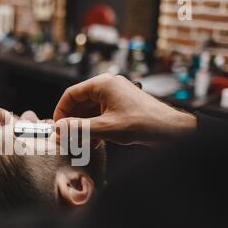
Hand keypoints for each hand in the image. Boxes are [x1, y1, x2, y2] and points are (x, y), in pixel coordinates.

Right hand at [53, 74, 196, 146]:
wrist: (170, 129)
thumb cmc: (143, 123)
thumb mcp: (106, 128)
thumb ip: (79, 128)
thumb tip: (59, 128)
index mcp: (103, 84)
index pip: (71, 94)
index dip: (61, 111)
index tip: (57, 127)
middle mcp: (108, 86)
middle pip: (80, 102)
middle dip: (72, 121)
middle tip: (66, 138)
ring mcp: (115, 96)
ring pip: (89, 110)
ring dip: (83, 127)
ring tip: (79, 143)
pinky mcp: (121, 106)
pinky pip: (100, 115)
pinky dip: (94, 127)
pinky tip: (94, 142)